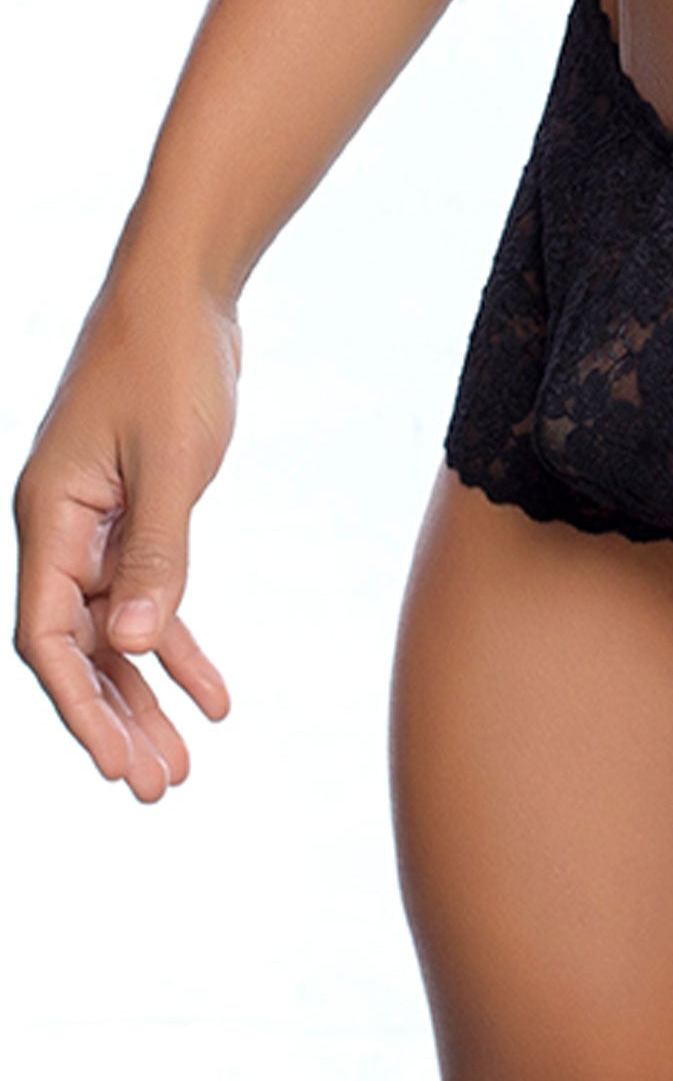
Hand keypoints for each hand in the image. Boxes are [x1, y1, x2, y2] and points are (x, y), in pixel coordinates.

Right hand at [12, 272, 241, 801]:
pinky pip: (151, 595)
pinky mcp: (137, 512)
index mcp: (48, 517)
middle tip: (157, 789)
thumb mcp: (170, 460)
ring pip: (116, 631)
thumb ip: (157, 552)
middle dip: (114, 721)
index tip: (114, 766)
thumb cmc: (168, 361)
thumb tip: (138, 644)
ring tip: (184, 763)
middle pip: (81, 650)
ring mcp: (97, 523)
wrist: (184, 291)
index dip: (77, 707)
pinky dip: (181, 645)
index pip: (48, 638)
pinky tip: (216, 694)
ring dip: (148, 695)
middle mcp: (61, 528)